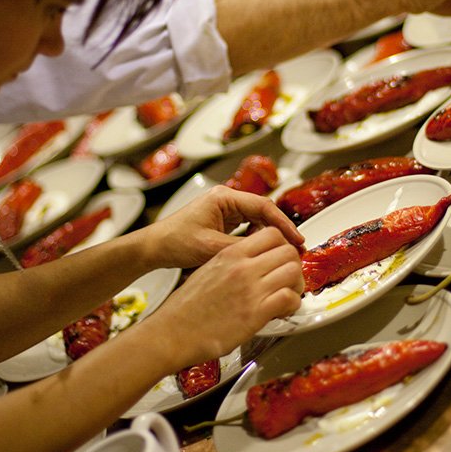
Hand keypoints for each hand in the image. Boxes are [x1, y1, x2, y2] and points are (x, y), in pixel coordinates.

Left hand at [141, 185, 304, 269]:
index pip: (263, 206)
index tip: (296, 238)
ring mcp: (225, 211)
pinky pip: (247, 229)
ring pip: (257, 221)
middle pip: (263, 212)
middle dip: (279, 231)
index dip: (283, 223)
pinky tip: (262, 253)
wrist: (154, 248)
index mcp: (224, 198)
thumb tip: (266, 254)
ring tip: (282, 252)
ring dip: (269, 236)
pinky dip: (257, 240)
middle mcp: (226, 200)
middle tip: (295, 248)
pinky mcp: (223, 223)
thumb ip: (239, 249)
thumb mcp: (210, 248)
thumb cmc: (174, 241)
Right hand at [141, 226, 303, 363]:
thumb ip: (232, 263)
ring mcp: (250, 289)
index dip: (283, 245)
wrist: (171, 332)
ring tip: (289, 294)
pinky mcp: (255, 314)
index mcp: (230, 254)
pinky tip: (284, 310)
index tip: (283, 257)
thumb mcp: (208, 270)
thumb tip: (252, 264)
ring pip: (293, 271)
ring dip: (297, 284)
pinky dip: (293, 304)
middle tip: (290, 277)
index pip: (272, 234)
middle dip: (293, 263)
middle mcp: (242, 267)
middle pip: (288, 250)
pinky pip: (290, 298)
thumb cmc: (186, 308)